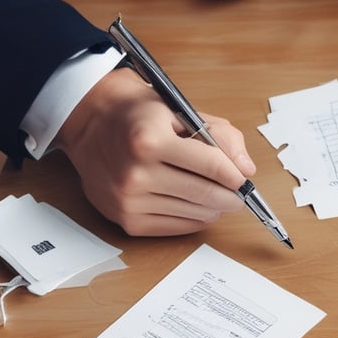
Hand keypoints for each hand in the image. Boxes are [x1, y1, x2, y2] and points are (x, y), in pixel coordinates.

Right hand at [54, 67, 255, 235]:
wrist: (91, 126)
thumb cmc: (142, 117)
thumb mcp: (182, 111)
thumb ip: (221, 135)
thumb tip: (246, 169)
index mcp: (149, 140)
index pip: (211, 165)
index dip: (235, 175)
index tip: (243, 179)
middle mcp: (135, 173)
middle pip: (205, 194)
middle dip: (230, 196)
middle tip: (238, 194)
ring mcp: (129, 200)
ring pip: (194, 214)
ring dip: (214, 208)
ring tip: (217, 197)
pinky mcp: (127, 221)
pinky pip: (177, 227)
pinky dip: (195, 219)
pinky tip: (197, 207)